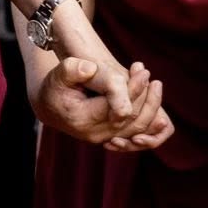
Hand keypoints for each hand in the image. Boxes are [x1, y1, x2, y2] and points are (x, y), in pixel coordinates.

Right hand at [31, 57, 169, 149]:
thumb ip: (72, 70)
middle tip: (151, 76)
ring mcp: (104, 138)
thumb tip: (90, 68)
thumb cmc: (56, 87)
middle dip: (145, 98)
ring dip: (150, 107)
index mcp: (82, 119)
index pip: (115, 109)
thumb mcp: (58, 74)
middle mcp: (95, 134)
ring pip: (136, 128)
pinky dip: (148, 117)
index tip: (142, 71)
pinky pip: (136, 131)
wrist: (51, 106)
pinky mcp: (112, 136)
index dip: (132, 90)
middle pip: (129, 120)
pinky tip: (154, 99)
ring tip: (156, 84)